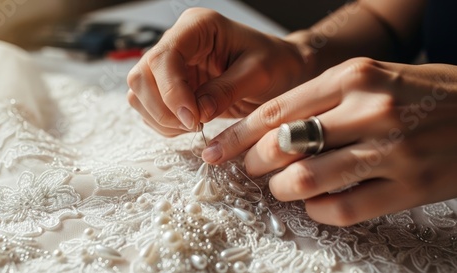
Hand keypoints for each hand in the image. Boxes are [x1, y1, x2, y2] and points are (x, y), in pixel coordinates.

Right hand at [127, 8, 308, 135]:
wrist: (281, 71)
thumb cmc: (276, 64)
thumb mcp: (259, 74)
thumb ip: (226, 91)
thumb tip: (195, 113)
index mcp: (198, 28)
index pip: (164, 57)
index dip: (172, 92)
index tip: (193, 118)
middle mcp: (178, 42)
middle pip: (142, 76)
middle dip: (163, 108)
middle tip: (194, 125)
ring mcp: (171, 65)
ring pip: (140, 94)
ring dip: (161, 118)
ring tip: (195, 126)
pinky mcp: (170, 86)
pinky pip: (149, 108)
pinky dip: (164, 124)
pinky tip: (189, 125)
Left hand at [203, 57, 456, 225]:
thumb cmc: (420, 93)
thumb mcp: (370, 78)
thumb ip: (321, 100)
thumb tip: (270, 131)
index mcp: (352, 77)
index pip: (275, 111)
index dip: (237, 135)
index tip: (215, 150)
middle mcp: (368, 110)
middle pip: (283, 147)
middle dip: (254, 164)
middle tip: (251, 169)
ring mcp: (390, 150)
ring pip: (306, 180)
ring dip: (283, 190)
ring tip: (282, 187)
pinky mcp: (409, 186)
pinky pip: (343, 209)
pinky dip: (319, 210)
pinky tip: (318, 203)